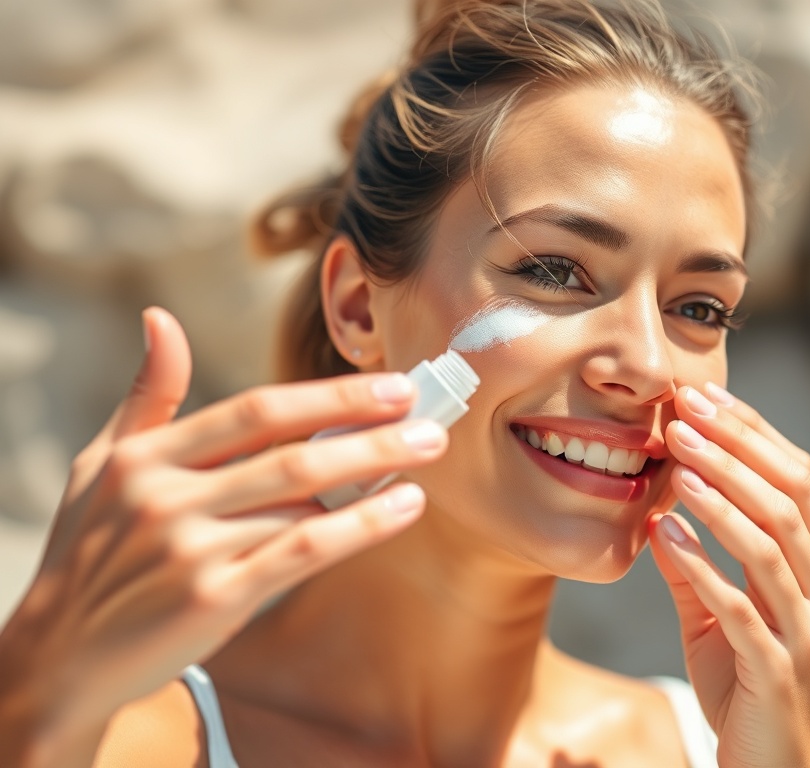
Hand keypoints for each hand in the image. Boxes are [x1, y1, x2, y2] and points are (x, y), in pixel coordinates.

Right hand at [0, 307, 446, 763]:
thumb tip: (161, 318)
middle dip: (369, 431)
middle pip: (291, 452)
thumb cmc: (92, 550)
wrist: (60, 654)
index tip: (390, 386)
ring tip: (424, 460)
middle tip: (430, 419)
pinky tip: (402, 509)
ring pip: (302, 501)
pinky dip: (359, 527)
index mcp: (147, 456)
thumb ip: (147, 394)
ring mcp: (188, 549)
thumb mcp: (103, 464)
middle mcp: (166, 496)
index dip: (330, 396)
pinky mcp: (211, 598)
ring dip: (373, 477)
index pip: (255, 411)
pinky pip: (302, 553)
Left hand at [649, 384, 809, 767]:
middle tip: (684, 411)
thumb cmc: (746, 680)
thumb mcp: (717, 613)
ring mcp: (805, 628)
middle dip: (734, 448)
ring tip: (675, 459)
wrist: (776, 766)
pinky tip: (665, 531)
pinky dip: (702, 564)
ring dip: (720, 494)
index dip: (751, 432)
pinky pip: (741, 607)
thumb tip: (658, 510)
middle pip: (786, 498)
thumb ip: (694, 565)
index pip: (794, 477)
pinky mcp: (777, 668)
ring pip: (770, 543)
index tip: (704, 395)